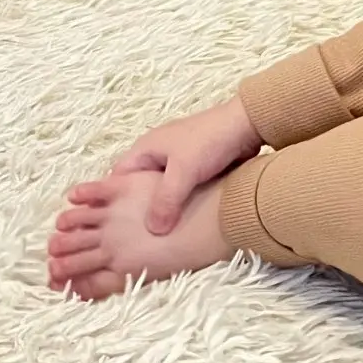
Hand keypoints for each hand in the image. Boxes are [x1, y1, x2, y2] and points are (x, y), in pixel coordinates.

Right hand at [111, 96, 261, 233]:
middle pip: (138, 188)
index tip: (113, 226)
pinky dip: (181, 206)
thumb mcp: (183, 171)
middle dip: (138, 210)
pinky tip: (183, 224)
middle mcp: (157, 155)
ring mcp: (177, 163)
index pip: (116, 180)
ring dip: (163, 209)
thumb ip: (166, 200)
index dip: (112, 202)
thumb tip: (153, 230)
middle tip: (136, 237)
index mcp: (145, 150)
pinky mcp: (197, 170)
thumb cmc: (211, 139)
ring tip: (160, 235)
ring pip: (162, 192)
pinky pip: (181, 193)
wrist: (249, 125)